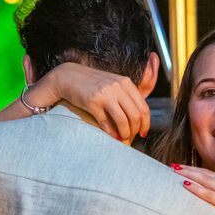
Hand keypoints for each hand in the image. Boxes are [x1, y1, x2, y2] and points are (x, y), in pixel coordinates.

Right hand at [0, 62, 149, 141]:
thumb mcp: (114, 84)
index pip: (143, 107)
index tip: (143, 132)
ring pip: (123, 121)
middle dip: (135, 130)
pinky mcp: (92, 102)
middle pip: (135, 116)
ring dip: (124, 133)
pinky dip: (111, 133)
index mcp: (126, 83)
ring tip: (121, 138)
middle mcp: (118, 87)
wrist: (69, 77)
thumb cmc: (93, 84)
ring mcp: (105, 94)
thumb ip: (128, 95)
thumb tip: (141, 116)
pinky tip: (112, 136)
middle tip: (131, 137)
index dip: (146, 123)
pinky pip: (106, 123)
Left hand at [172, 165, 214, 214]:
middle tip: (173, 166)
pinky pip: (208, 194)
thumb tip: (211, 201)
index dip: (196, 170)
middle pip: (207, 174)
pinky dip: (196, 188)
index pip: (212, 174)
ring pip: (206, 180)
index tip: (183, 168)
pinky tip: (184, 185)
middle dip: (188, 169)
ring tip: (174, 171)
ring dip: (188, 174)